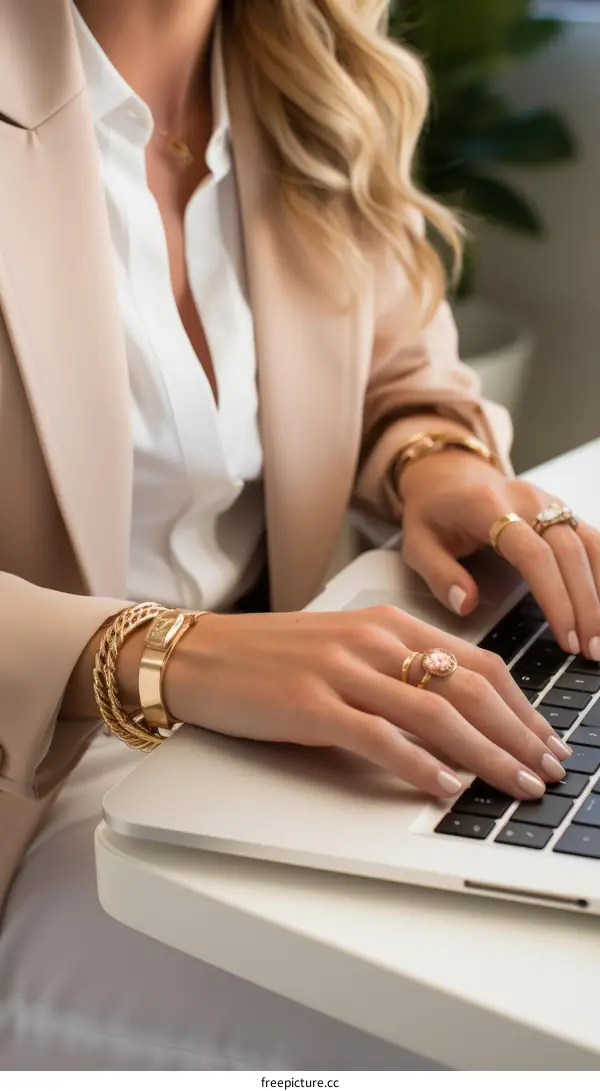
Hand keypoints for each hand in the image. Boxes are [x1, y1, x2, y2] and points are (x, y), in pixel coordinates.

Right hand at [163, 606, 570, 800]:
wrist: (198, 654)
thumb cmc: (269, 657)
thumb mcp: (343, 650)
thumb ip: (395, 673)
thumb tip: (451, 722)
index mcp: (387, 623)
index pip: (477, 661)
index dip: (521, 704)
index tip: (545, 737)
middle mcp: (372, 640)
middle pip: (468, 688)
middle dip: (518, 734)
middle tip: (547, 769)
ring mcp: (341, 670)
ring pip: (435, 713)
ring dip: (486, 755)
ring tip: (514, 783)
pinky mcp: (310, 703)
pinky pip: (379, 737)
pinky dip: (420, 765)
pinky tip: (446, 786)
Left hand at [400, 450, 599, 658]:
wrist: (446, 472)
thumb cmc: (431, 511)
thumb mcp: (416, 543)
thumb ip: (439, 575)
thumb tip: (467, 605)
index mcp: (489, 506)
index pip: (534, 554)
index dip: (555, 598)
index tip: (567, 637)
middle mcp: (528, 499)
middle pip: (570, 552)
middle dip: (586, 604)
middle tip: (592, 650)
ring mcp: (550, 502)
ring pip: (590, 544)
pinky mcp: (561, 509)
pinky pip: (593, 540)